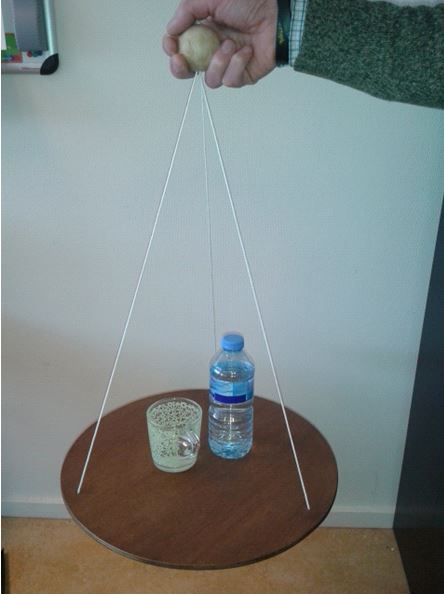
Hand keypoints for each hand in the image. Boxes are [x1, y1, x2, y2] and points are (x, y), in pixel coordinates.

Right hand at [163, 0, 277, 87]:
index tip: (171, 46)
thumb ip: (187, 12)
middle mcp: (214, 51)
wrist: (277, 12)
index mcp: (204, 33)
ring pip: (210, 80)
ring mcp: (229, 65)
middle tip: (181, 60)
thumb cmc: (249, 1)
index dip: (172, 51)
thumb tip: (171, 30)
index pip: (181, 49)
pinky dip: (236, 65)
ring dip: (218, 62)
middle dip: (181, 69)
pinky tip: (247, 51)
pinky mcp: (244, 75)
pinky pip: (231, 81)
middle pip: (190, 71)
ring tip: (231, 43)